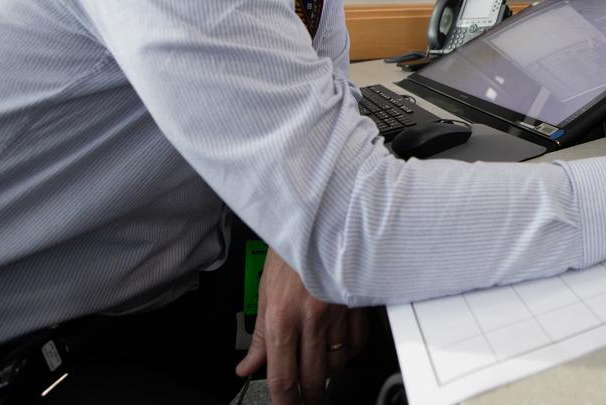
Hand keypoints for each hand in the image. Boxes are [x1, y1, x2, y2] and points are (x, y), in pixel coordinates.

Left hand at [235, 249, 367, 404]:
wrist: (320, 219)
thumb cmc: (290, 250)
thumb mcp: (264, 292)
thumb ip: (259, 336)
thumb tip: (247, 365)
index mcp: (282, 317)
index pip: (282, 376)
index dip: (285, 401)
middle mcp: (309, 319)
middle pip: (313, 377)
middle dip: (310, 396)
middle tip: (307, 400)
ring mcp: (337, 313)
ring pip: (337, 363)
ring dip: (329, 373)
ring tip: (321, 369)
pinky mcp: (356, 304)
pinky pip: (357, 343)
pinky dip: (350, 352)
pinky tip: (341, 348)